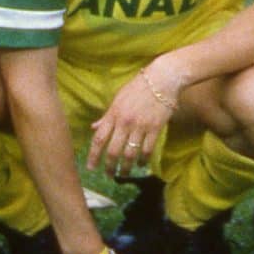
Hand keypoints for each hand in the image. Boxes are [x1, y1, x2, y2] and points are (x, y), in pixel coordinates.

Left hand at [87, 59, 177, 174]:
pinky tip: (141, 165)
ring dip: (126, 168)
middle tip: (108, 175)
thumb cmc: (138, 87)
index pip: (99, 139)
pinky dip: (143, 160)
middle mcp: (125, 122)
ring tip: (124, 174)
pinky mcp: (156, 128)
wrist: (162, 79)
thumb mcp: (118, 99)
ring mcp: (140, 126)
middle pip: (113, 151)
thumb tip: (93, 128)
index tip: (91, 168)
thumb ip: (106, 116)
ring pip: (130, 154)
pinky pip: (147, 150)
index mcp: (113, 114)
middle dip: (109, 167)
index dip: (93, 156)